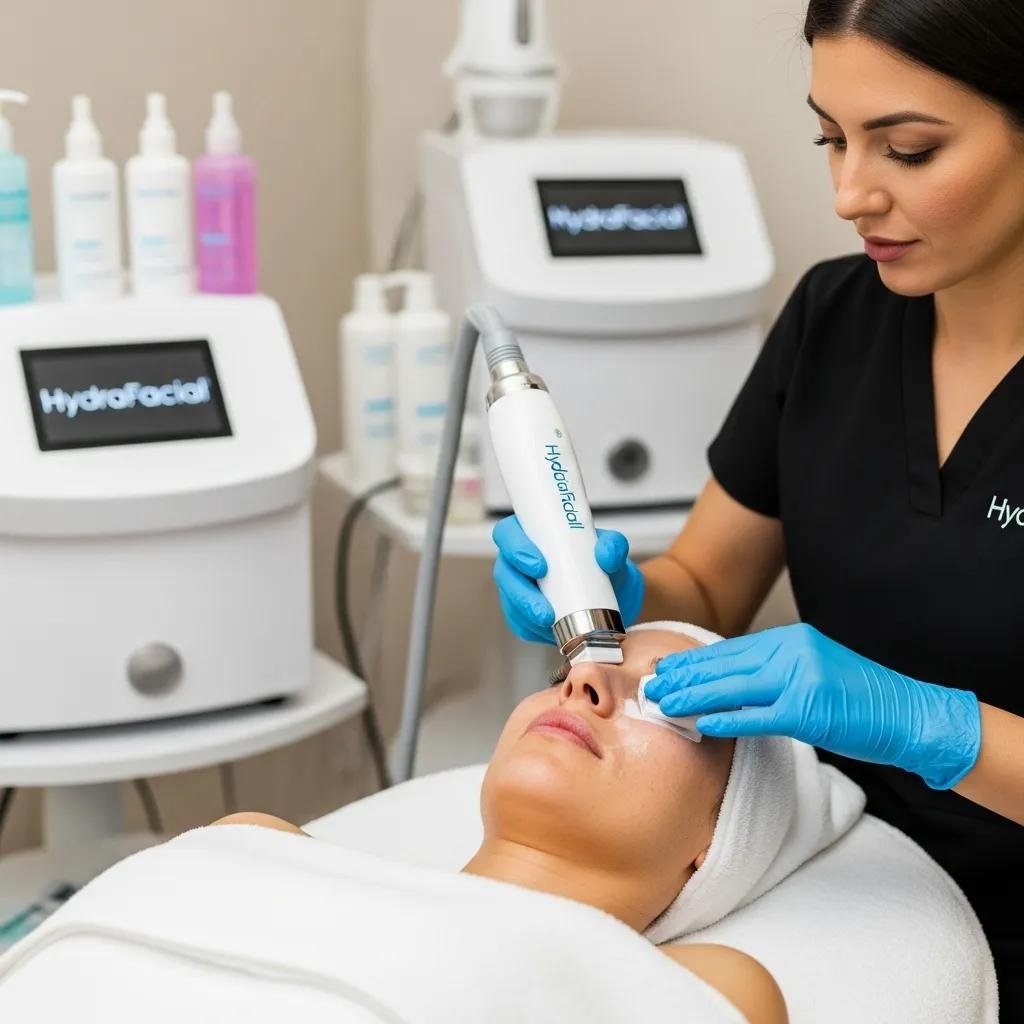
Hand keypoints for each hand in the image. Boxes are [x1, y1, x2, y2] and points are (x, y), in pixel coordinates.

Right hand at [491, 516, 644, 644]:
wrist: (614, 597)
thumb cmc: (604, 565)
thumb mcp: (613, 551)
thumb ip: (613, 546)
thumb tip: (605, 555)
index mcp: (532, 535)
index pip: (509, 533)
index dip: (516, 547)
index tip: (540, 565)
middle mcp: (518, 560)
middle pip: (504, 572)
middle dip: (520, 591)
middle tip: (544, 606)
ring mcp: (517, 589)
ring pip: (510, 601)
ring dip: (526, 614)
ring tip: (550, 622)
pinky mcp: (522, 615)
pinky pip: (520, 624)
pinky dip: (533, 629)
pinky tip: (548, 632)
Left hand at [645, 623, 980, 789]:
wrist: (908, 714)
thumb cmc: (860, 699)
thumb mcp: (812, 669)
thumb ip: (774, 670)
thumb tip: (728, 684)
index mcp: (791, 639)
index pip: (730, 649)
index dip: (693, 660)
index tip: (666, 668)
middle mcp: (793, 651)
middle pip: (724, 664)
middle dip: (684, 676)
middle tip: (652, 685)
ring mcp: (801, 679)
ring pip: (733, 687)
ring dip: (694, 696)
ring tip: (664, 703)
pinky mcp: (809, 710)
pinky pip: (758, 716)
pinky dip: (728, 719)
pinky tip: (703, 724)